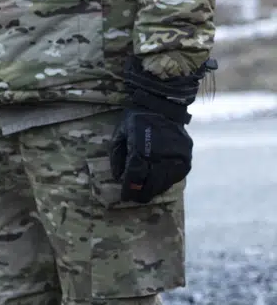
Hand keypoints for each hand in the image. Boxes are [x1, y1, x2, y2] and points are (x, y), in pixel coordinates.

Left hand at [108, 57, 212, 202]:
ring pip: (165, 181)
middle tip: (136, 198)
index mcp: (142, 149)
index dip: (129, 189)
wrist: (163, 105)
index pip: (135, 176)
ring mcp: (177, 157)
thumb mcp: (120, 133)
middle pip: (152, 183)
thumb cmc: (136, 119)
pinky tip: (159, 182)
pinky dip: (167, 180)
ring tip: (147, 192)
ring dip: (155, 189)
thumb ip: (117, 155)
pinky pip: (176, 175)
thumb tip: (118, 176)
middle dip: (142, 193)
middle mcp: (161, 155)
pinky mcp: (186, 156)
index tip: (125, 197)